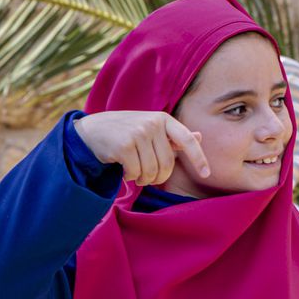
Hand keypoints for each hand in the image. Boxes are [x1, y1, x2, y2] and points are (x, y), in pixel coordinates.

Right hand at [74, 111, 208, 186]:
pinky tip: (123, 168)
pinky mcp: (124, 145)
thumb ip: (174, 136)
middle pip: (167, 164)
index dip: (199, 158)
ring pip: (151, 171)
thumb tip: (199, 137)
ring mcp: (138, 133)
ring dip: (143, 179)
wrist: (91, 131)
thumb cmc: (126, 131)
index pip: (187, 140)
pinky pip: (136, 173)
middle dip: (158, 177)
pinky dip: (130, 177)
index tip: (206, 174)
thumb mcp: (151, 129)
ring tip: (134, 172)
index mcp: (163, 119)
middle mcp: (152, 123)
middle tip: (146, 176)